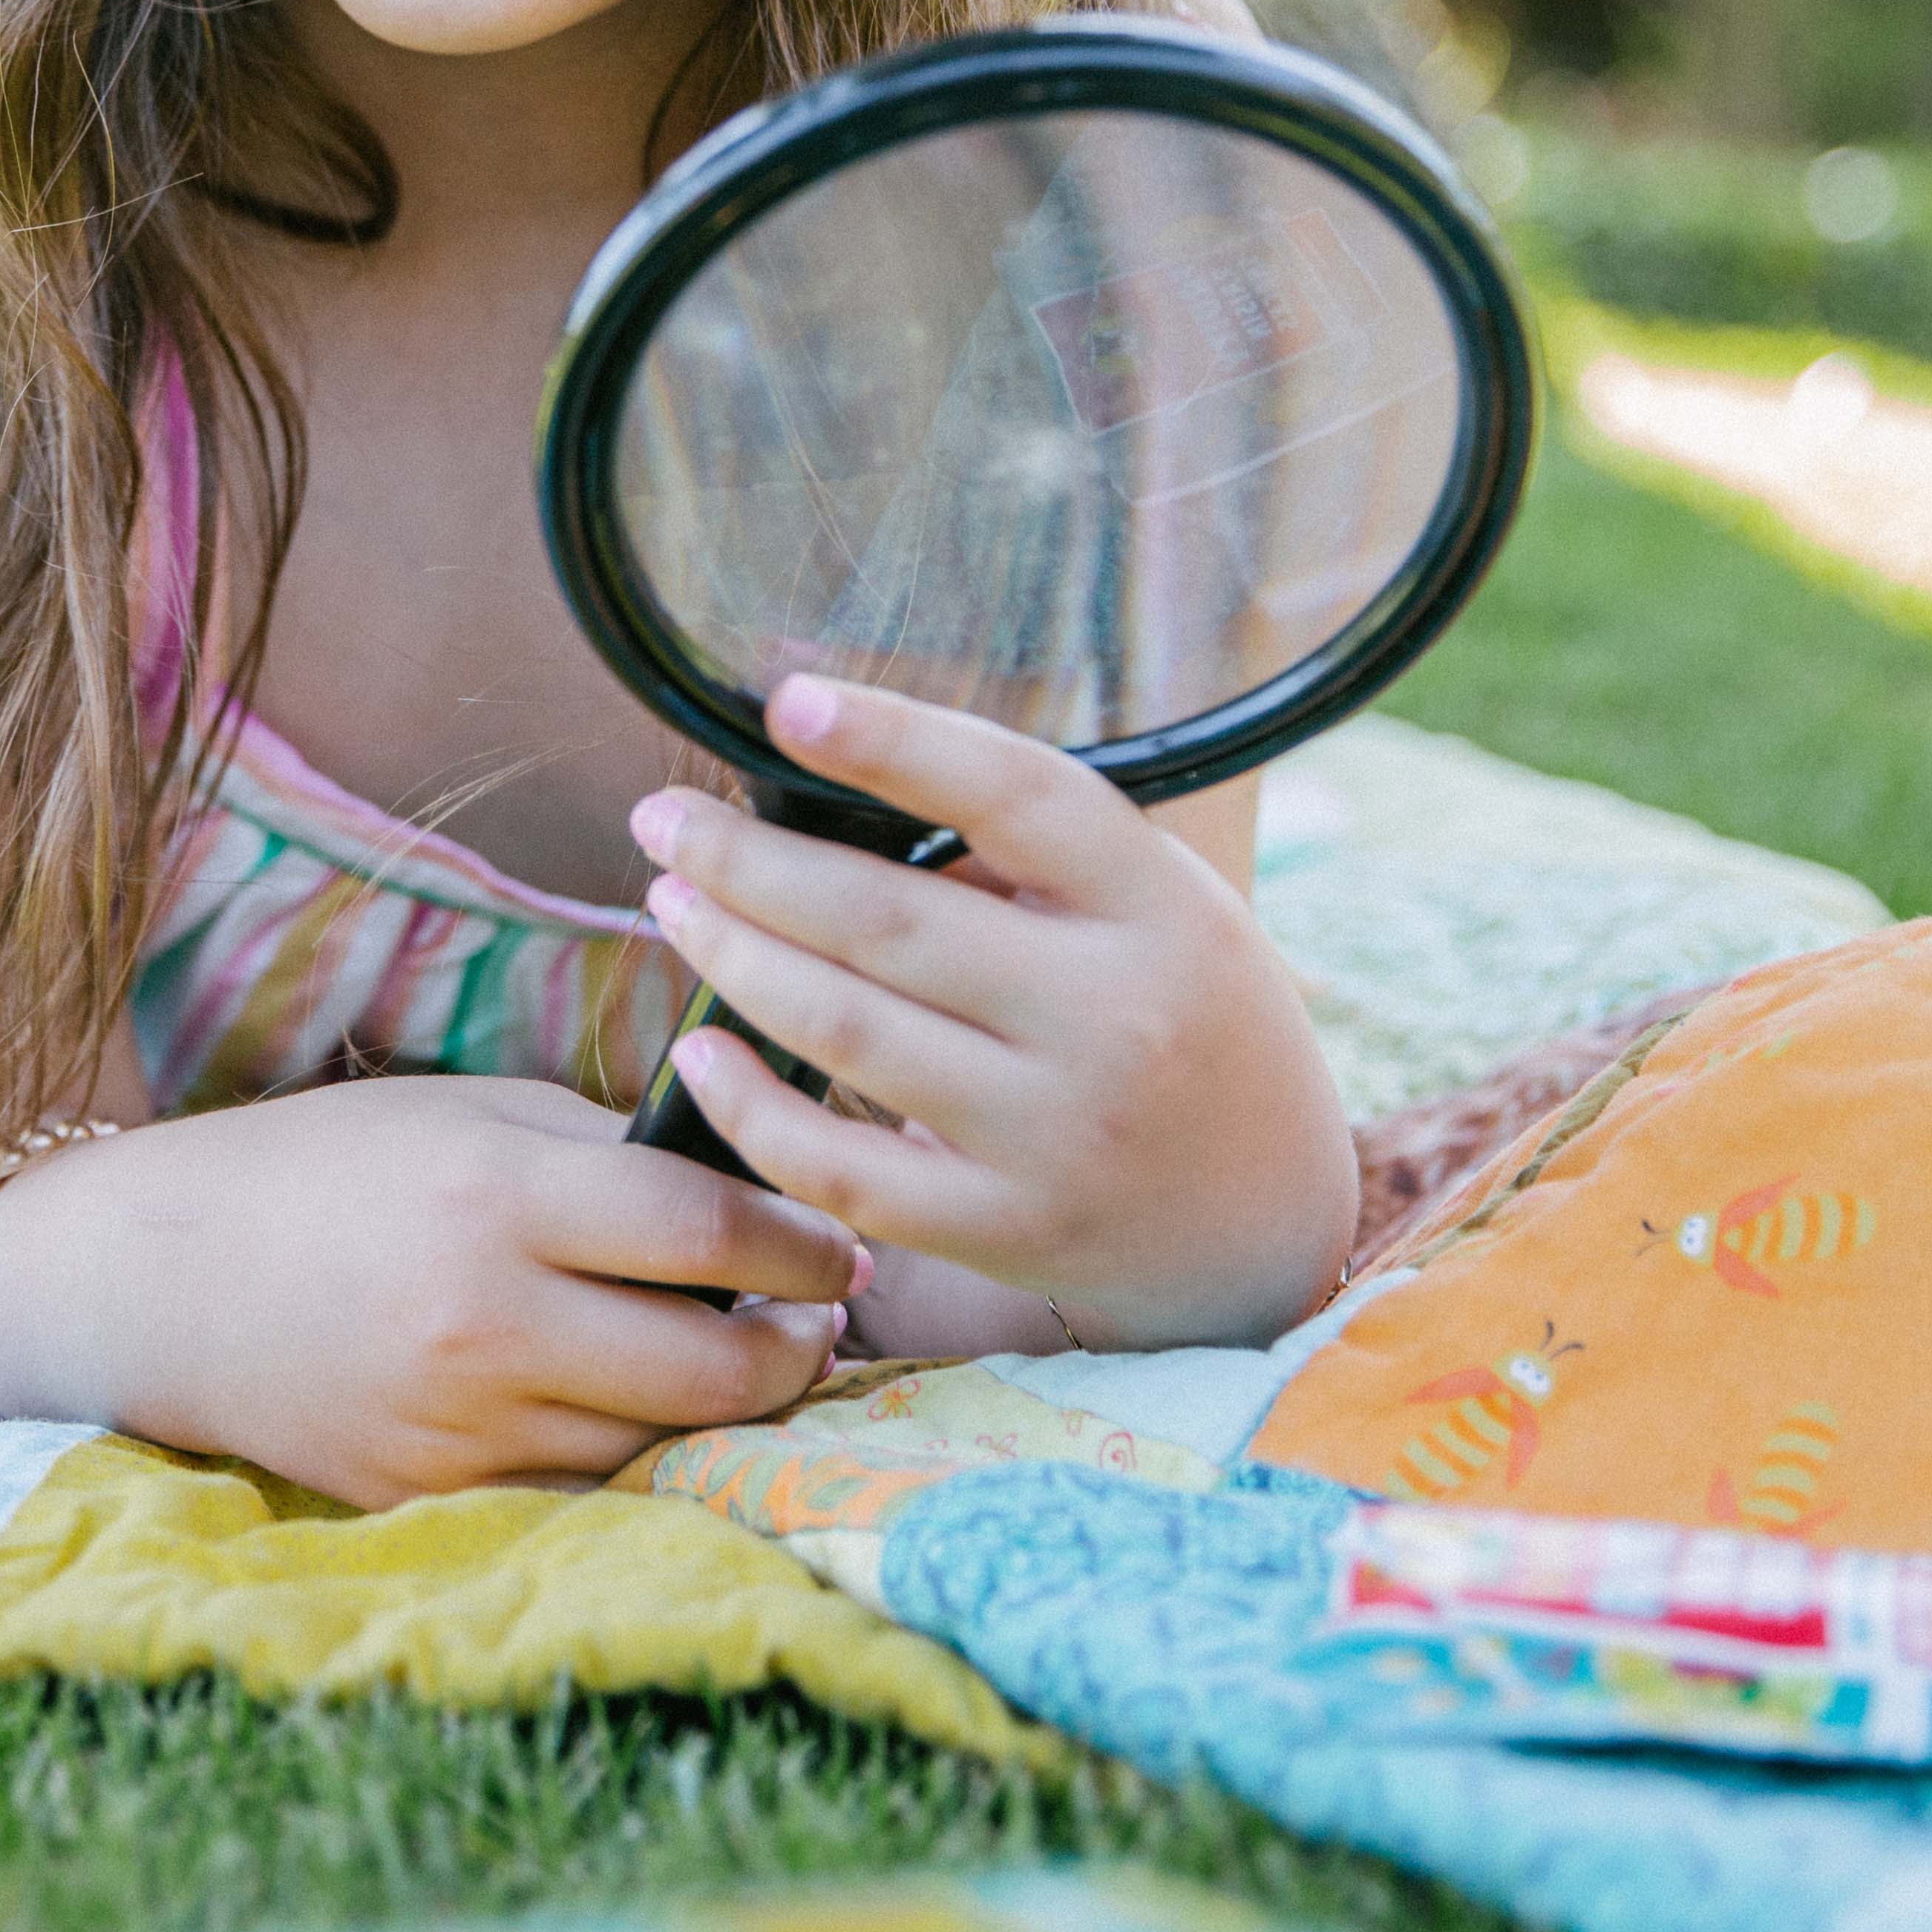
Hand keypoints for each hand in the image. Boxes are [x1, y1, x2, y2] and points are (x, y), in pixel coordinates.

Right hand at [0, 1078, 867, 1509]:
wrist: (168, 1280)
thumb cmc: (337, 1167)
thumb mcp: (472, 1114)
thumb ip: (608, 1152)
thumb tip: (752, 1185)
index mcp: (498, 1198)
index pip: (705, 1231)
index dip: (801, 1242)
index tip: (834, 1244)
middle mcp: (485, 1321)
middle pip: (712, 1366)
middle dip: (797, 1348)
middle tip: (822, 1320)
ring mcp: (459, 1425)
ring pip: (659, 1441)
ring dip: (723, 1408)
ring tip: (745, 1359)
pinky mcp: (435, 1496)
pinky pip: (583, 1494)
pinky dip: (635, 1462)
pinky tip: (648, 1414)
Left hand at [628, 675, 1356, 1352]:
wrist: (1266, 1226)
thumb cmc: (1187, 1022)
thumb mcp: (1160, 911)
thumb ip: (1033, 859)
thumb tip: (845, 797)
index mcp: (1158, 906)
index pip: (1016, 792)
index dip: (896, 740)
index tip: (788, 702)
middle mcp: (1113, 1016)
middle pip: (888, 918)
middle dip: (748, 862)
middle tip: (665, 821)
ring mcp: (1057, 1133)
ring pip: (848, 1030)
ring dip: (734, 957)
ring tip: (672, 899)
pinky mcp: (1007, 1230)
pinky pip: (842, 1170)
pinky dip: (753, 1108)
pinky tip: (701, 1051)